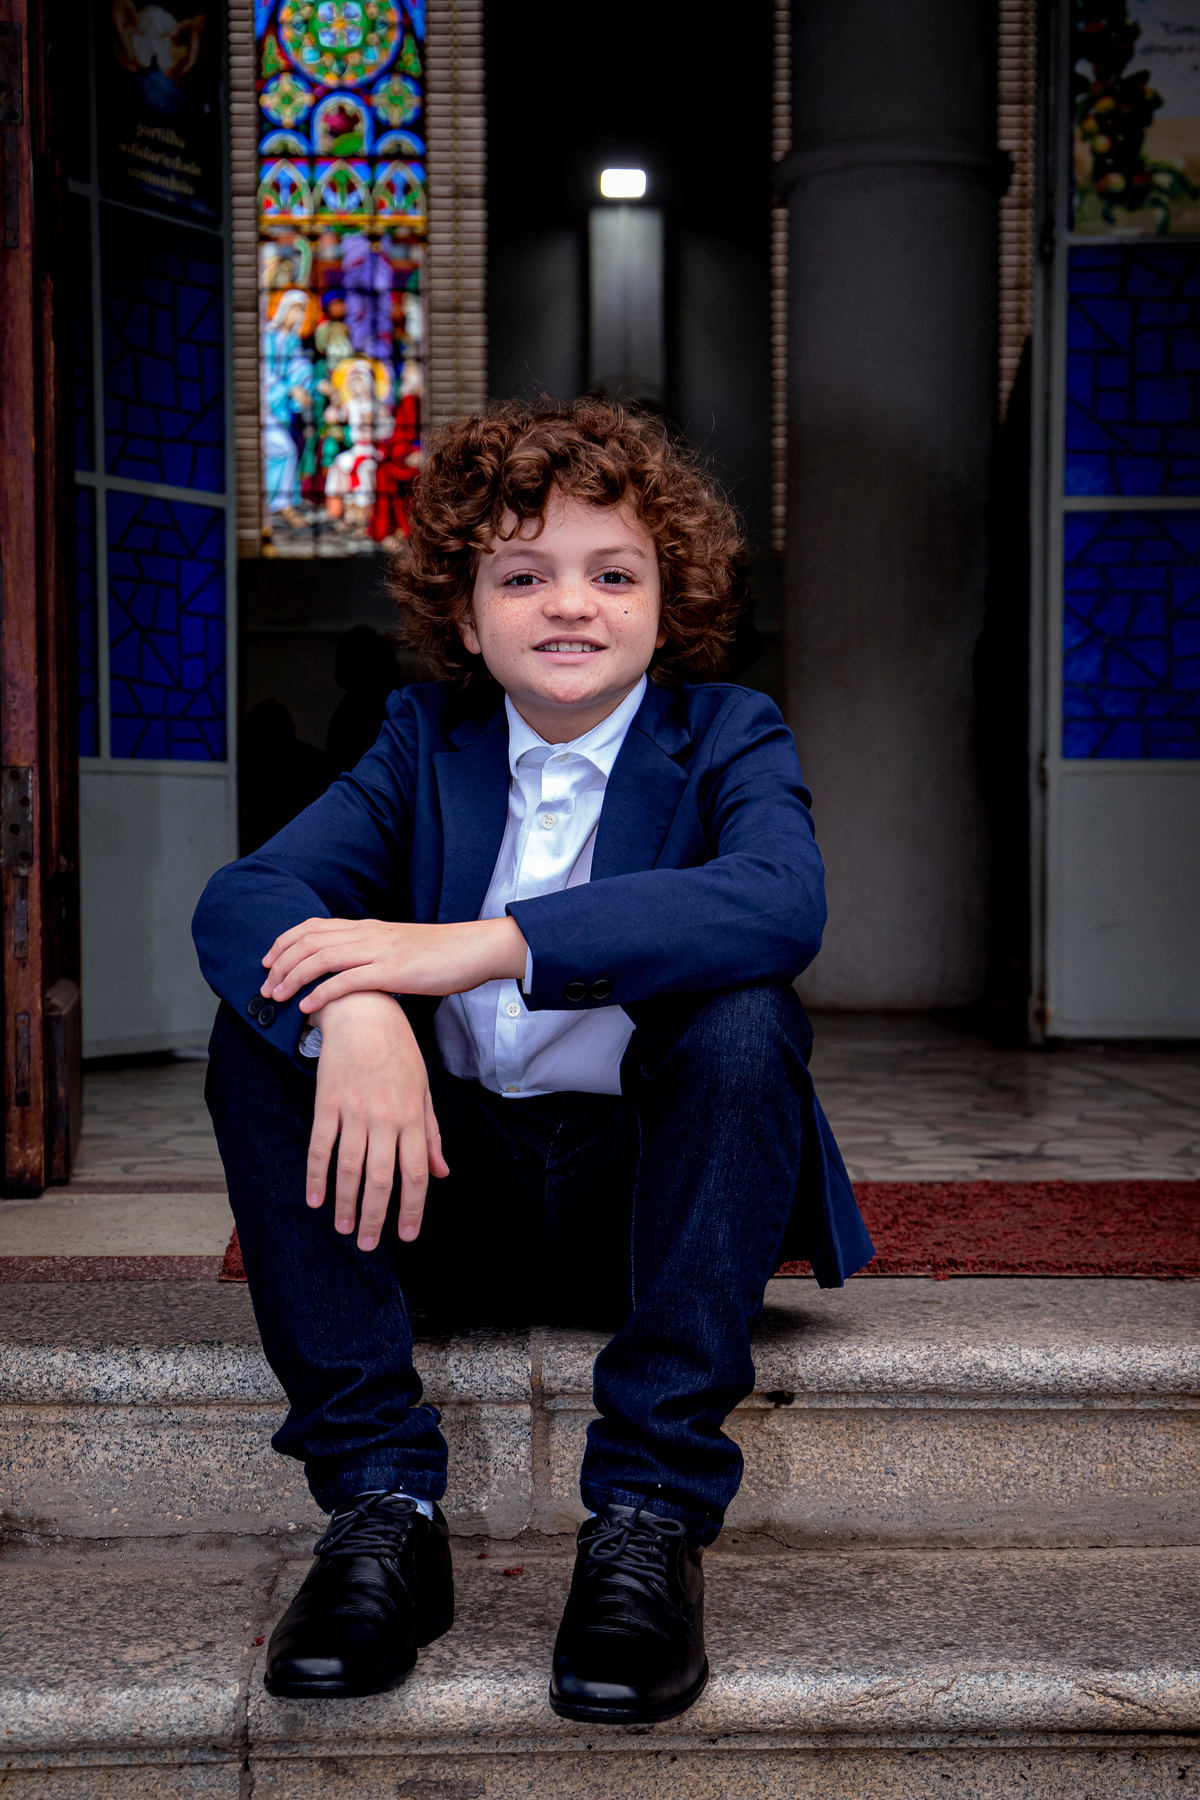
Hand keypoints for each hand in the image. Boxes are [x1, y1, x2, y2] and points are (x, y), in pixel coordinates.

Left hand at [262, 914, 527, 1011]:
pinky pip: (348, 981)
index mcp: (367, 927)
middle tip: (264, 987)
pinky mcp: (392, 971)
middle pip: (309, 942)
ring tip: (276, 997)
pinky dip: (322, 993)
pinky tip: (307, 1007)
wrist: (474, 949)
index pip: (313, 927)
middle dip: (280, 964)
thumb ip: (371, 954)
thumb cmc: (440, 954)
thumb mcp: (398, 947)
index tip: (267, 961)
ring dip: (292, 978)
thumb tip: (349, 971)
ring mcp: (379, 951)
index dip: (284, 942)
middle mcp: (367, 934)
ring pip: (321, 958)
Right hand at [305, 991, 448, 1249]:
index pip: (415, 1175)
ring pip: (349, 1169)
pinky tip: (315, 1199)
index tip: (406, 1235)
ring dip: (345, 1204)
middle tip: (367, 1244)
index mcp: (413, 1117)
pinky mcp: (327, 1103)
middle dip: (374, 1217)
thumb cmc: (399, 1052)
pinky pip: (320, 1147)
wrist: (365, 1012)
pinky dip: (316, 1176)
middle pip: (380, 1179)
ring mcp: (354, 1112)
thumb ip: (431, 1134)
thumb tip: (442, 1173)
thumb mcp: (424, 1090)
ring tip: (343, 1229)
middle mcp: (385, 1119)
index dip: (411, 1210)